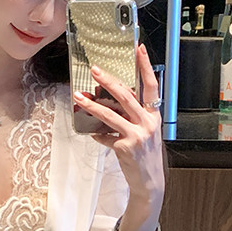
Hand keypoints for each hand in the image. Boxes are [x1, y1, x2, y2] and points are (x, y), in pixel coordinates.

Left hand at [73, 43, 164, 230]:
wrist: (149, 182)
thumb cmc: (145, 155)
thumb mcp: (145, 132)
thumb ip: (132, 116)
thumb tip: (110, 102)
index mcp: (154, 115)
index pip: (152, 85)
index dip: (145, 66)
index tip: (139, 48)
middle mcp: (147, 122)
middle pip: (126, 95)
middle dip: (108, 80)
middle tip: (95, 69)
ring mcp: (137, 135)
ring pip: (111, 114)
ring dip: (92, 104)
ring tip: (78, 96)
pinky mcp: (125, 147)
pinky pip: (105, 136)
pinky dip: (98, 134)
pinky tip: (94, 134)